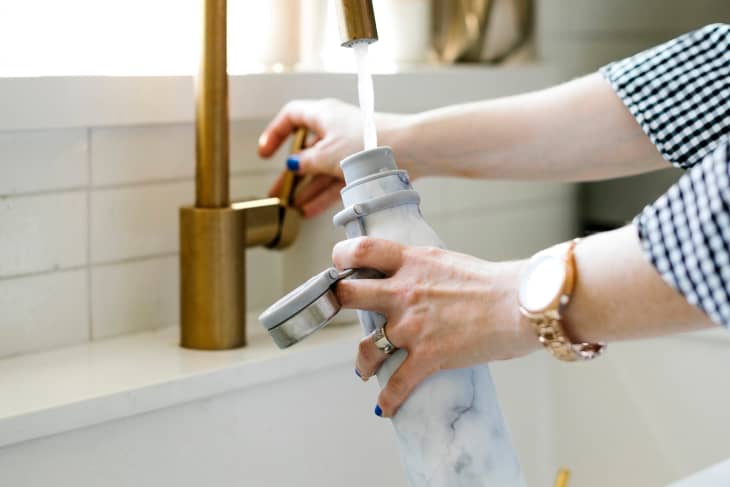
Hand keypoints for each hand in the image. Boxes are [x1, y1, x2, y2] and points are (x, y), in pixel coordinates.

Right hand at [258, 99, 409, 217]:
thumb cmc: (368, 142)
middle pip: (305, 150)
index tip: (265, 153)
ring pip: (320, 169)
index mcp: (322, 114)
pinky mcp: (361, 165)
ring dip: (306, 188)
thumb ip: (305, 162)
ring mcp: (347, 148)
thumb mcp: (326, 154)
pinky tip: (311, 209)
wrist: (408, 149)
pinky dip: (323, 194)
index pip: (291, 117)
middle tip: (277, 192)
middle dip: (290, 174)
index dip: (275, 133)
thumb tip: (293, 166)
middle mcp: (333, 128)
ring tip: (292, 207)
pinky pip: (335, 180)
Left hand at [331, 237, 537, 417]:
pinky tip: (384, 407)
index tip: (339, 266)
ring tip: (364, 369)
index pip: (362, 250)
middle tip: (337, 313)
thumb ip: (421, 268)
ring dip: (362, 362)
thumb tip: (411, 277)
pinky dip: (388, 400)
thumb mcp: (447, 261)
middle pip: (348, 294)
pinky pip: (397, 384)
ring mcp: (412, 325)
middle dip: (337, 304)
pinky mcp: (428, 356)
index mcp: (411, 262)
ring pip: (366, 348)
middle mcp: (404, 292)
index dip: (341, 257)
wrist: (519, 304)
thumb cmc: (492, 282)